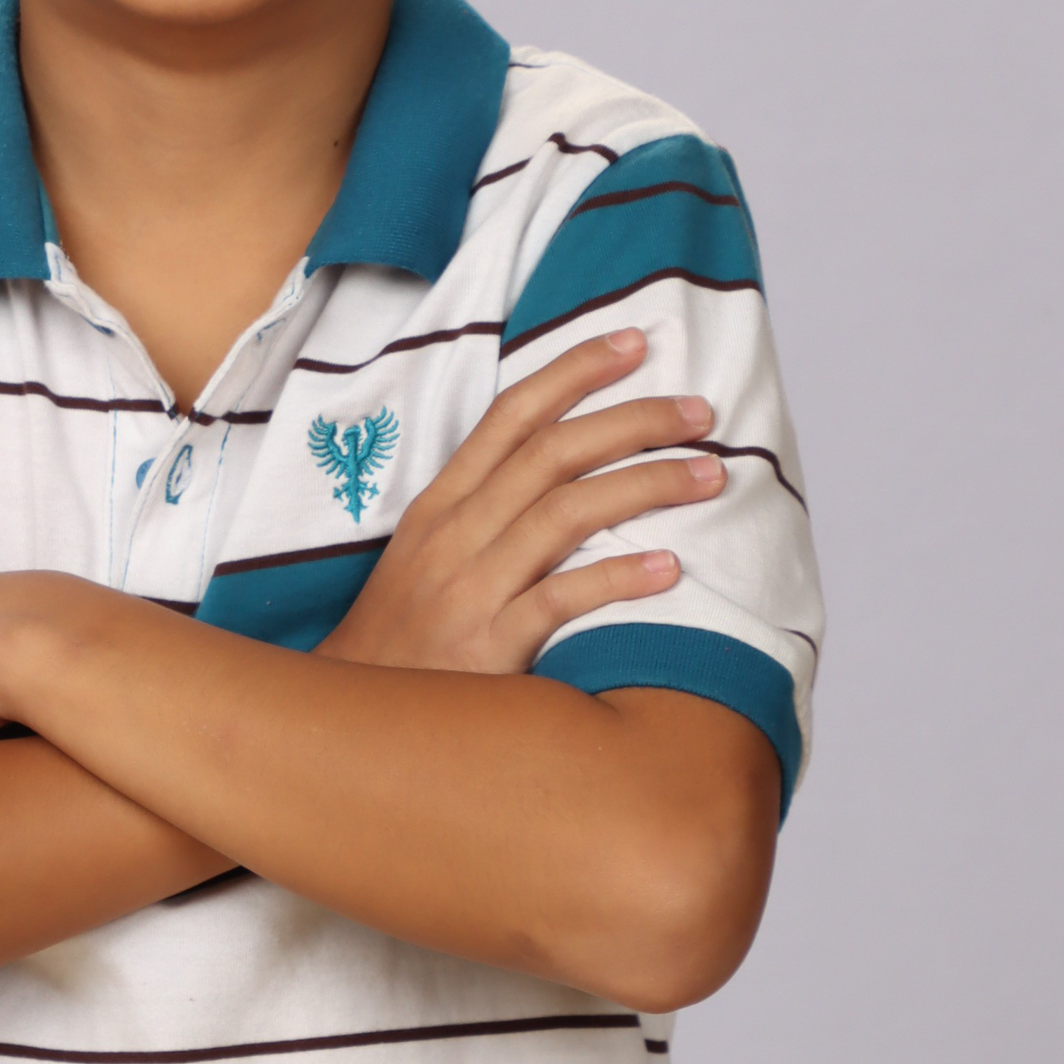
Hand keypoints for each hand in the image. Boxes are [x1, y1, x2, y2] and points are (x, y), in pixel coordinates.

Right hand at [317, 327, 722, 674]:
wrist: (355, 721)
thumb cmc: (406, 634)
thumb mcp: (428, 555)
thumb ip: (486, 509)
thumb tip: (565, 466)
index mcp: (442, 504)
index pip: (510, 414)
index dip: (574, 370)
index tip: (633, 342)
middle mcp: (455, 534)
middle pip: (551, 453)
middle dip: (633, 420)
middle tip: (699, 410)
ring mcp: (470, 588)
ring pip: (566, 513)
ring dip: (646, 485)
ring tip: (709, 475)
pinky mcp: (489, 646)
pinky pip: (562, 599)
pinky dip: (618, 578)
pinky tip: (669, 569)